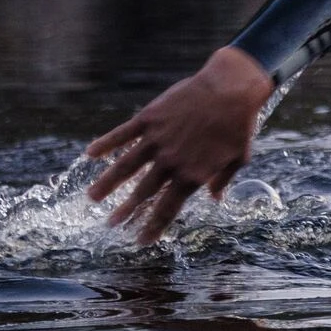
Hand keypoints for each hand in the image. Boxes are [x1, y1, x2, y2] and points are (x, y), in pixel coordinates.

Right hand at [86, 47, 274, 243]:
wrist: (231, 90)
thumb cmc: (239, 125)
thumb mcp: (239, 159)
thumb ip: (222, 180)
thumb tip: (215, 198)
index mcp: (192, 176)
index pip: (168, 208)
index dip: (153, 226)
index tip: (141, 240)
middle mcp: (171, 162)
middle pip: (143, 193)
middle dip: (126, 211)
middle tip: (111, 224)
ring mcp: (157, 139)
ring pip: (126, 167)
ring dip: (107, 184)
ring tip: (92, 198)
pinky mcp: (149, 118)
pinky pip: (122, 134)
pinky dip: (106, 144)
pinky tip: (90, 153)